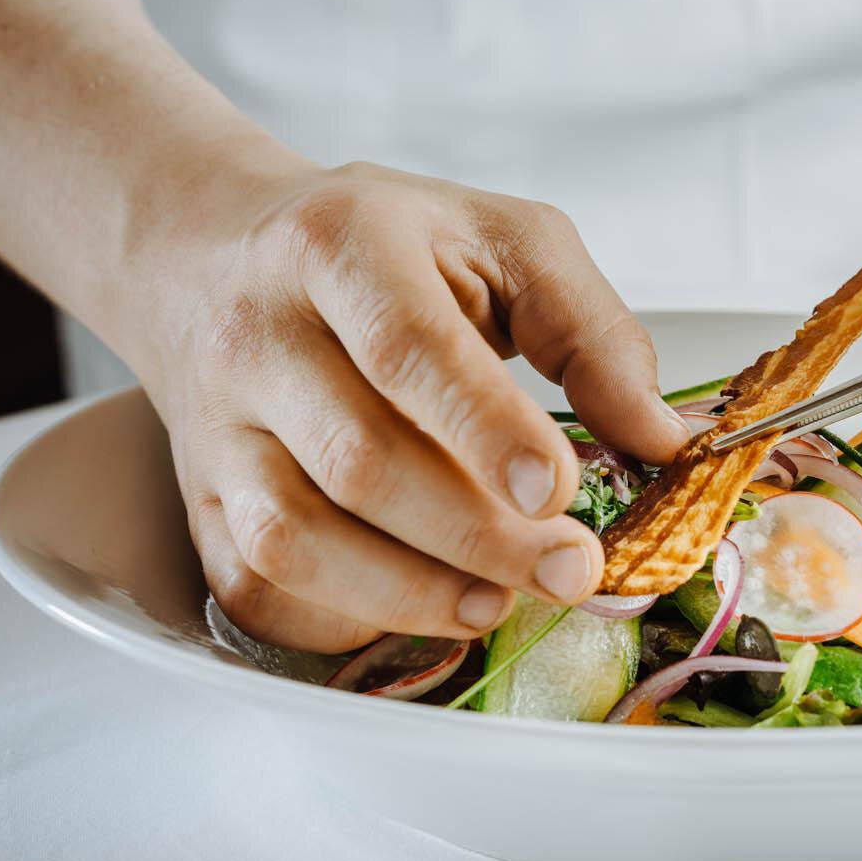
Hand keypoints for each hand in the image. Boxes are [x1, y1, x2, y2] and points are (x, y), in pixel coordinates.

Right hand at [129, 161, 690, 652]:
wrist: (210, 258)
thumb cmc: (386, 252)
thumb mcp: (503, 242)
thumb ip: (592, 331)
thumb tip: (660, 439)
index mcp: (338, 246)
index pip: (404, 347)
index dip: (485, 430)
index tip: (561, 493)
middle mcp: (257, 335)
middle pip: (359, 462)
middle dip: (478, 535)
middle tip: (570, 569)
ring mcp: (217, 428)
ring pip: (295, 539)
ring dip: (412, 592)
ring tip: (499, 600)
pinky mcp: (201, 500)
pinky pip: (262, 586)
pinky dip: (348, 618)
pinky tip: (425, 605)